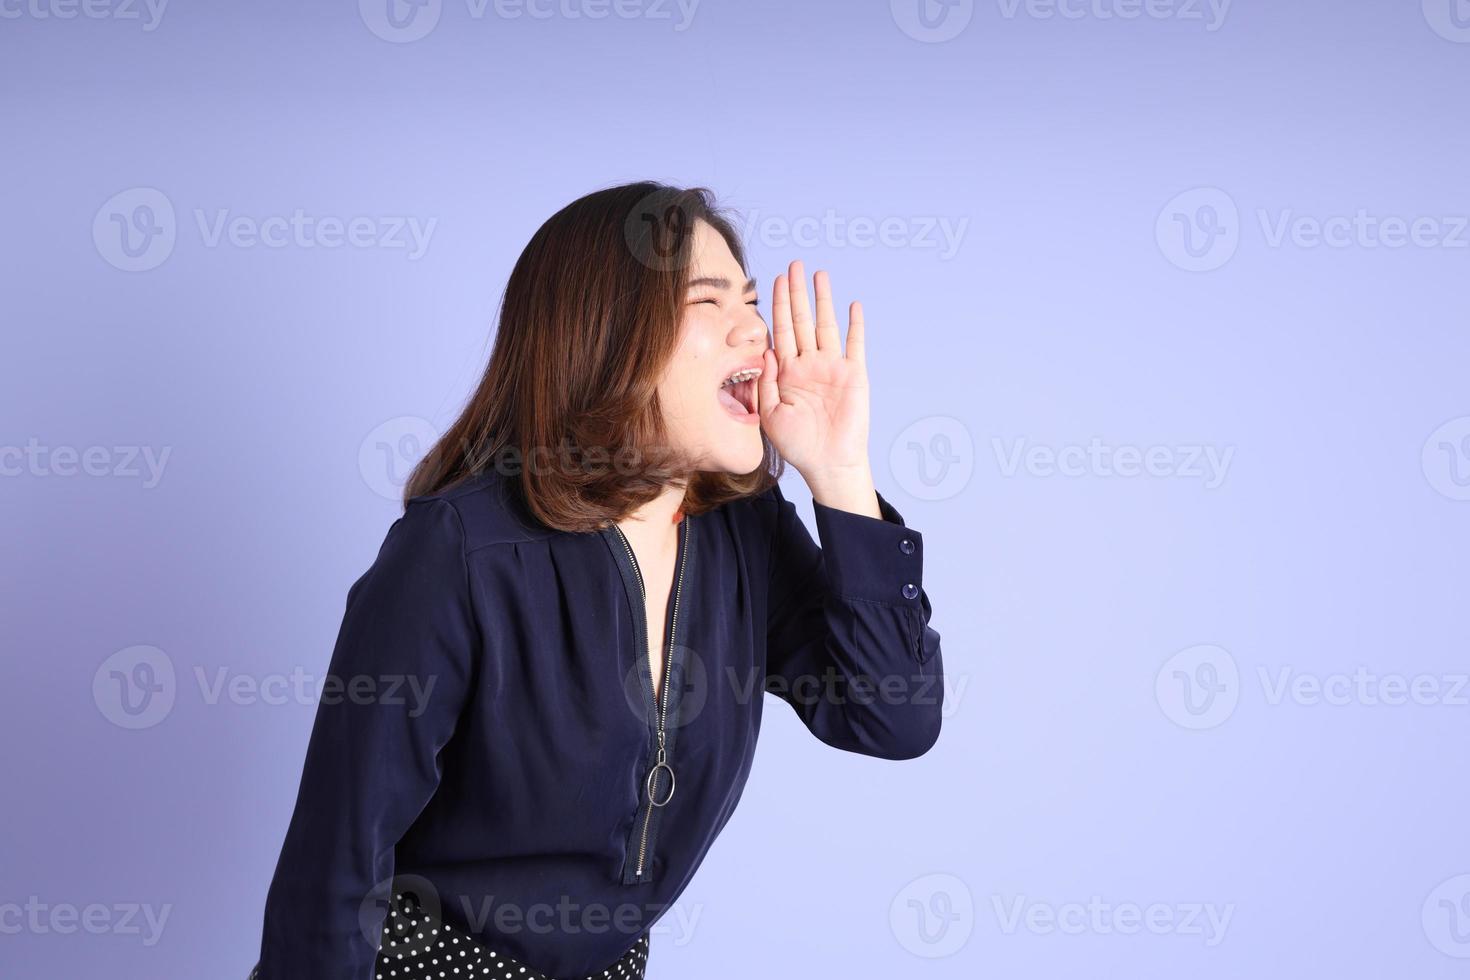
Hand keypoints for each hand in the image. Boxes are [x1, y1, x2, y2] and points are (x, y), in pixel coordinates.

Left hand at [758, 261, 879, 515]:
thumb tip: (766, 350)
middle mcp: (809, 364)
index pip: (780, 330)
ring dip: (823, 300)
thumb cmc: (797, 445)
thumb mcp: (769, 414)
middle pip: (801, 320)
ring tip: (819, 274)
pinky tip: (852, 305)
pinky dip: (855, 325)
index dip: (776, 304)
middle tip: (794, 265)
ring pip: (826, 325)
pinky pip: (855, 345)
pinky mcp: (854, 375)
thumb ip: (766, 382)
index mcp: (787, 372)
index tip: (772, 280)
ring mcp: (833, 367)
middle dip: (797, 292)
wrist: (827, 463)